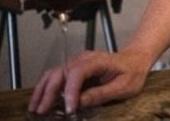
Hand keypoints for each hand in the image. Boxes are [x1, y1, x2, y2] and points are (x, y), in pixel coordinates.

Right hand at [28, 48, 149, 114]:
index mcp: (98, 61)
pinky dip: (46, 87)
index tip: (69, 109)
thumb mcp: (123, 87)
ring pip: (54, 73)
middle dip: (49, 92)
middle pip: (61, 72)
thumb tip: (79, 102)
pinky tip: (41, 100)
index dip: (70, 92)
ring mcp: (78, 61)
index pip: (78, 73)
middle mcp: (84, 58)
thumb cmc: (132, 73)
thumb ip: (101, 94)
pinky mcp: (74, 68)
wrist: (135, 60)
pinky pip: (57, 75)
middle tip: (41, 112)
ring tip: (35, 107)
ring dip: (42, 90)